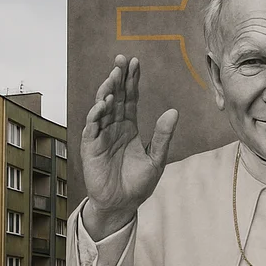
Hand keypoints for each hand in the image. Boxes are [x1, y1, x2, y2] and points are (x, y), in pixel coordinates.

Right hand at [81, 55, 177, 239]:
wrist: (122, 205)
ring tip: (114, 77)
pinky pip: (92, 127)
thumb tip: (173, 111)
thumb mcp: (156, 158)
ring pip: (102, 108)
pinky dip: (96, 115)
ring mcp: (101, 136)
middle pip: (116, 97)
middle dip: (118, 78)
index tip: (135, 62)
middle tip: (122, 59)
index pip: (131, 98)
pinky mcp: (91, 147)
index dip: (132, 80)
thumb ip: (163, 136)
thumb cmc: (138, 184)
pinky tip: (103, 103)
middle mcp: (114, 127)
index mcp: (129, 127)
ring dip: (107, 92)